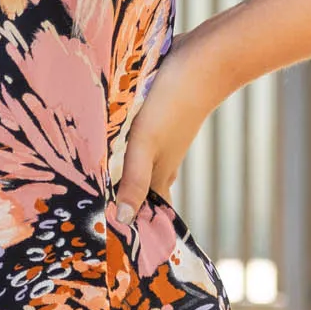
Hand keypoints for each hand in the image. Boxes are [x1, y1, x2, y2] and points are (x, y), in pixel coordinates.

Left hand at [115, 22, 240, 217]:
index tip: (119, 250)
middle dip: (128, 208)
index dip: (137, 230)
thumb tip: (121, 219)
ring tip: (102, 191)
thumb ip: (134, 179)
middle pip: (144, 192)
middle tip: (102, 224)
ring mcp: (165, 138)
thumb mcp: (145, 142)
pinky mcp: (162, 116)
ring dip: (126, 180)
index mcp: (160, 172)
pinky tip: (116, 144)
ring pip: (143, 168)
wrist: (208, 59)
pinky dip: (128, 153)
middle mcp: (164, 160)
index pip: (148, 212)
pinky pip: (141, 144)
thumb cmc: (173, 101)